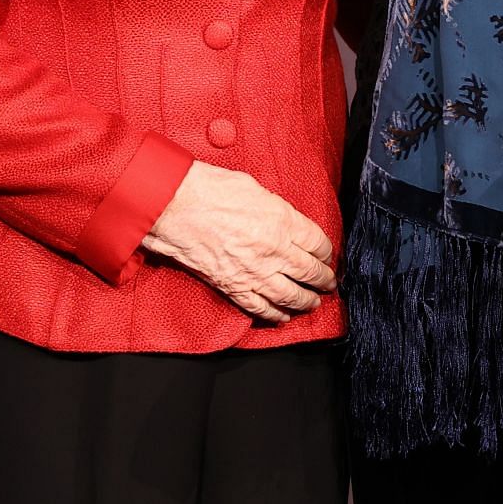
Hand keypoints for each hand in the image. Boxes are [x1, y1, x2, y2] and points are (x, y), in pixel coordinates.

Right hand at [141, 162, 336, 323]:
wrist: (173, 207)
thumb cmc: (209, 189)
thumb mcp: (253, 187)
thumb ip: (274, 208)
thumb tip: (282, 219)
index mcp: (282, 222)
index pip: (317, 242)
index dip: (326, 251)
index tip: (326, 254)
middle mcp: (274, 251)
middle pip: (310, 272)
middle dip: (323, 279)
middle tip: (329, 282)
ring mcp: (255, 273)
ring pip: (291, 295)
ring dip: (307, 301)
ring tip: (314, 302)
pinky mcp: (234, 287)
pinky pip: (261, 307)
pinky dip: (276, 314)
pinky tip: (284, 316)